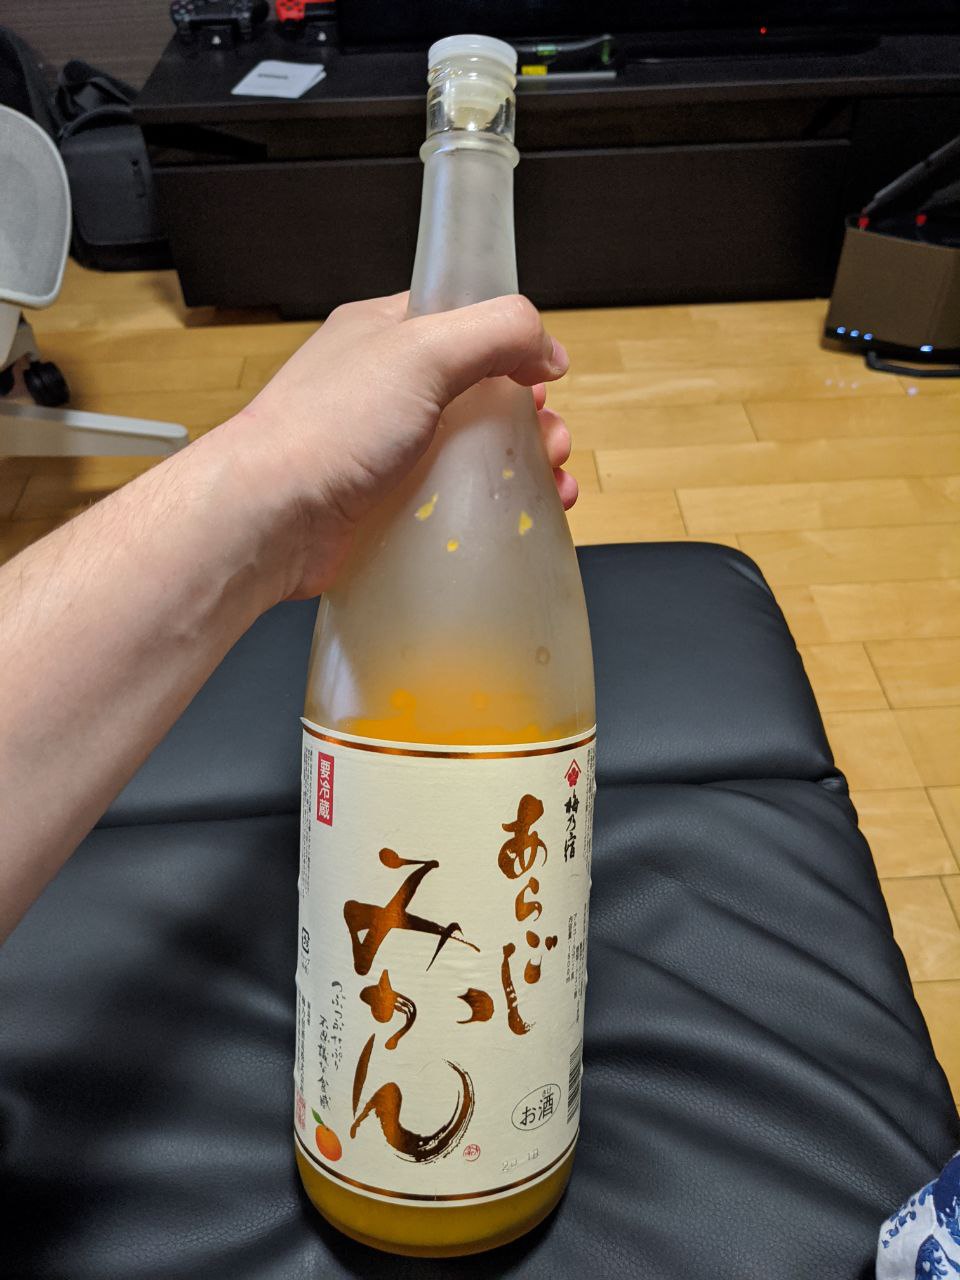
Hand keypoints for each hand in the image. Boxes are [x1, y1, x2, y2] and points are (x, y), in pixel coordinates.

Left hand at [221, 292, 572, 599]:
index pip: (465, 321)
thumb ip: (495, 332)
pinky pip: (452, 499)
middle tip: (550, 440)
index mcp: (386, 333)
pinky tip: (521, 517)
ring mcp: (386, 449)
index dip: (512, 345)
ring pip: (473, 450)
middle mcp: (386, 388)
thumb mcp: (422, 351)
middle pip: (480, 392)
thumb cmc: (326, 428)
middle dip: (529, 416)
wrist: (269, 517)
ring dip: (524, 464)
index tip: (543, 374)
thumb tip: (546, 346)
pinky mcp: (387, 503)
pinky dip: (493, 507)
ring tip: (552, 483)